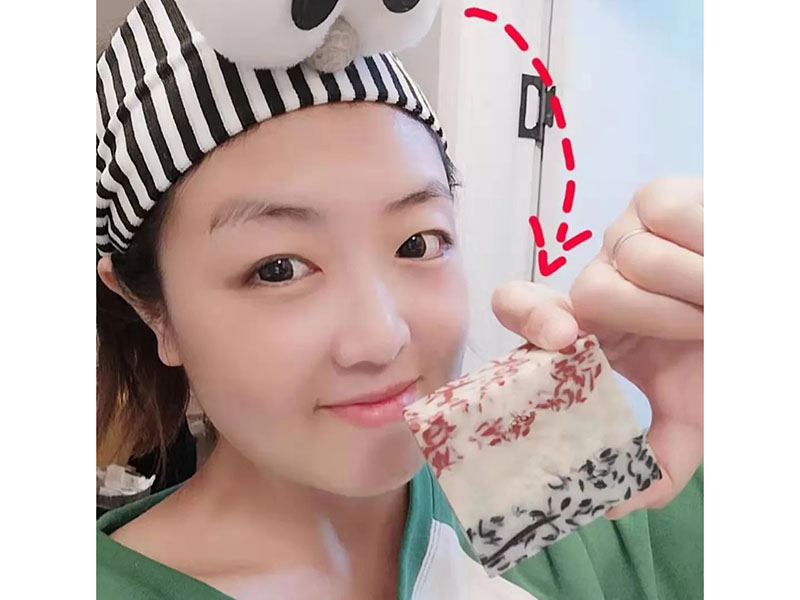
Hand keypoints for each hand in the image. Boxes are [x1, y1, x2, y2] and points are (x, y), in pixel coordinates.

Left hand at [491, 176, 702, 518]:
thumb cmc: (718, 356)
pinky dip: (709, 245)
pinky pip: (666, 217)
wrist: (765, 304)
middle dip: (650, 314)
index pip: (523, 310)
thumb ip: (658, 461)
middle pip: (586, 289)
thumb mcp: (691, 414)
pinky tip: (726, 261)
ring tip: (722, 304)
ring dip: (693, 291)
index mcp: (587, 330)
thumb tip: (612, 504)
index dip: (528, 318)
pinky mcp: (652, 199)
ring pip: (632, 258)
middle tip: (703, 327)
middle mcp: (594, 282)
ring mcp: (620, 239)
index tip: (564, 339)